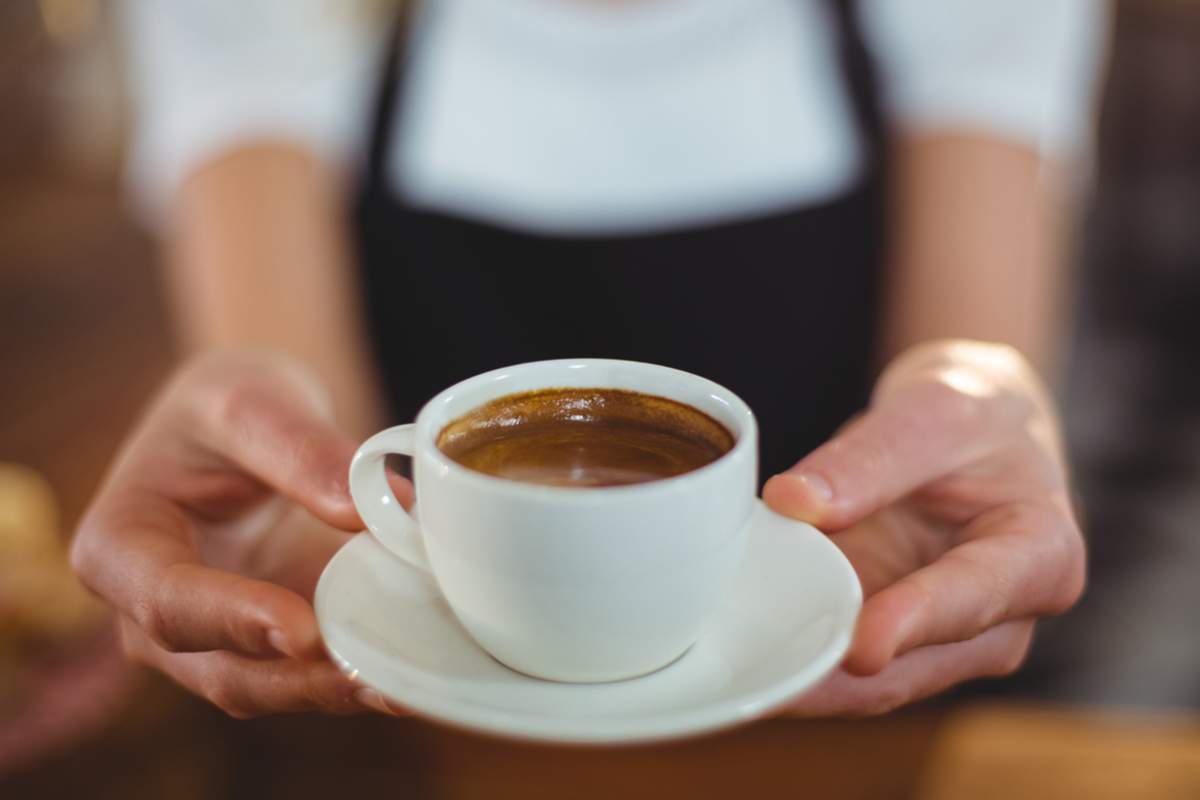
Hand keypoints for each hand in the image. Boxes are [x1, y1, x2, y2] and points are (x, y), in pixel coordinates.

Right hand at [71, 351, 405, 717]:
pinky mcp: (273, 643)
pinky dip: (362, 673)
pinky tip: (417, 670)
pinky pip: (313, 671)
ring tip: (406, 685)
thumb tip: (370, 506)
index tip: (302, 630)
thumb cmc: (227, 403)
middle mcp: (155, 612)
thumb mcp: (252, 400)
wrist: (248, 421)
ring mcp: (215, 638)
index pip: (169, 601)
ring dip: (339, 690)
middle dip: (300, 681)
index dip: (234, 621)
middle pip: (221, 669)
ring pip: (273, 686)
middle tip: (374, 679)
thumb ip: (301, 448)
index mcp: (120, 546)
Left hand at [763, 340, 1083, 714]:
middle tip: (764, 680)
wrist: (976, 430)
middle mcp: (998, 621)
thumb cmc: (973, 417)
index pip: (974, 596)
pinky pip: (838, 665)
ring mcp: (941, 642)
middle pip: (914, 664)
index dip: (915, 623)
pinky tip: (738, 660)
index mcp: (1040, 556)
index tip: (863, 646)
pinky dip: (791, 661)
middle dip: (837, 680)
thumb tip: (793, 502)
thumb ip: (868, 459)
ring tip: (737, 678)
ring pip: (867, 684)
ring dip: (803, 682)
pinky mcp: (890, 640)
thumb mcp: (932, 412)